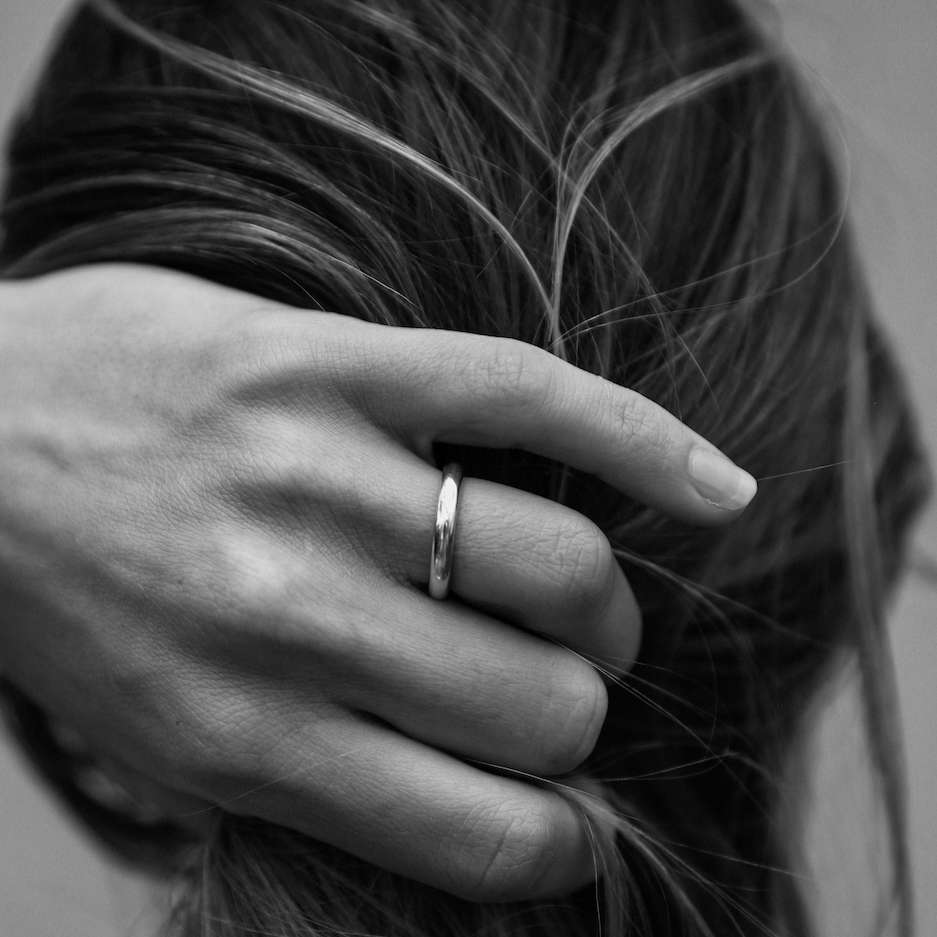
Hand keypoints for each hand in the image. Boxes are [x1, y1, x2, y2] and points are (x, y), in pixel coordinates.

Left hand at [0, 265, 754, 899]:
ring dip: (601, 612)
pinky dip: (646, 447)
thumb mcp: (155, 728)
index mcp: (240, 736)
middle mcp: (290, 615)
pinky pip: (531, 401)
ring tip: (581, 604)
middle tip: (553, 680)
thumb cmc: (66, 593)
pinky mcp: (330, 365)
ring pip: (562, 570)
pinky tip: (718, 488)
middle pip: (540, 700)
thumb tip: (473, 810)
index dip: (555, 840)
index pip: (480, 831)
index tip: (567, 821)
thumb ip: (307, 770)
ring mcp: (317, 476)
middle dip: (574, 709)